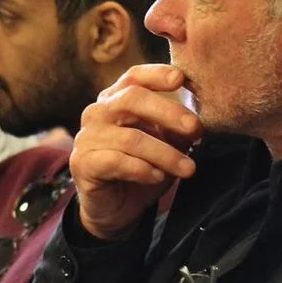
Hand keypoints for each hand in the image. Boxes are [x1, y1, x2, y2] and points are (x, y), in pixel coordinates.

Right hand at [70, 64, 202, 240]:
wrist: (114, 208)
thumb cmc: (142, 168)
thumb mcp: (165, 144)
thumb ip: (177, 128)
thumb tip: (199, 120)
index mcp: (116, 99)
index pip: (134, 77)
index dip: (156, 74)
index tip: (181, 79)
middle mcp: (98, 112)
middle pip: (132, 99)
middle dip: (168, 112)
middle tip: (195, 128)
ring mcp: (87, 137)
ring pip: (131, 137)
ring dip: (165, 154)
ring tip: (188, 168)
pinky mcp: (82, 163)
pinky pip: (115, 161)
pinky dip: (141, 169)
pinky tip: (158, 176)